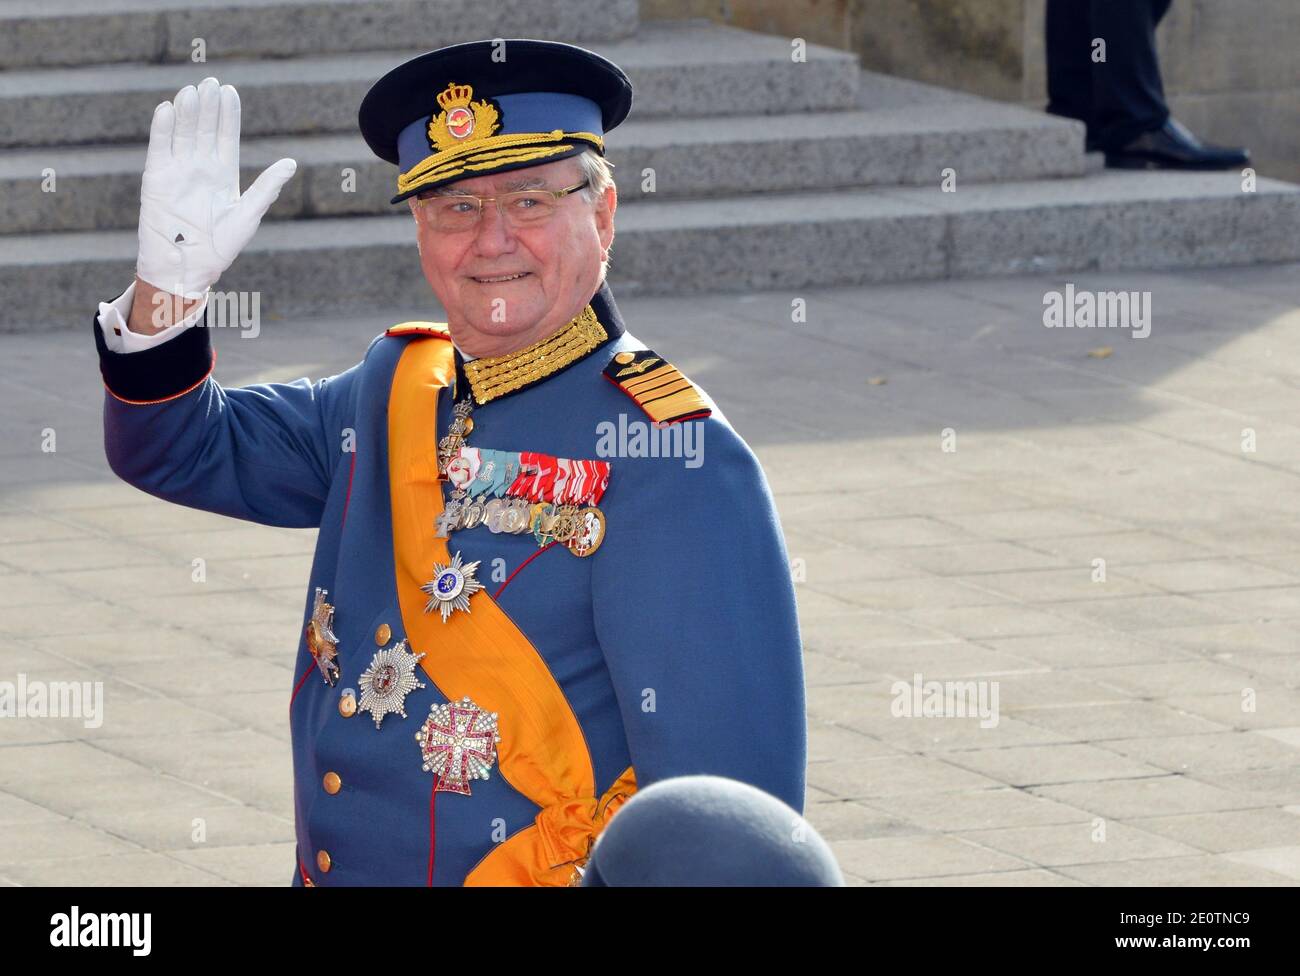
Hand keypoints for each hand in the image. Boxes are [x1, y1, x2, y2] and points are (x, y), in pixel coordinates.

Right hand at [135, 76, 296, 299]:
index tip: (230, 91)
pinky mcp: (155, 179)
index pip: (225, 137)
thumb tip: (291, 162)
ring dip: (186, 112)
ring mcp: (177, 172)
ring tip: (192, 91)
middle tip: (211, 82)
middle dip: (208, 107)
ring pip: (182, 134)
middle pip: (204, 130)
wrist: (188, 269)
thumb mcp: (249, 215)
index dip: (227, 115)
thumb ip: (266, 187)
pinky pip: (158, 149)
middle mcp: (199, 169)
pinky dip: (161, 129)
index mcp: (223, 175)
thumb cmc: (220, 248)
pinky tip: (166, 109)